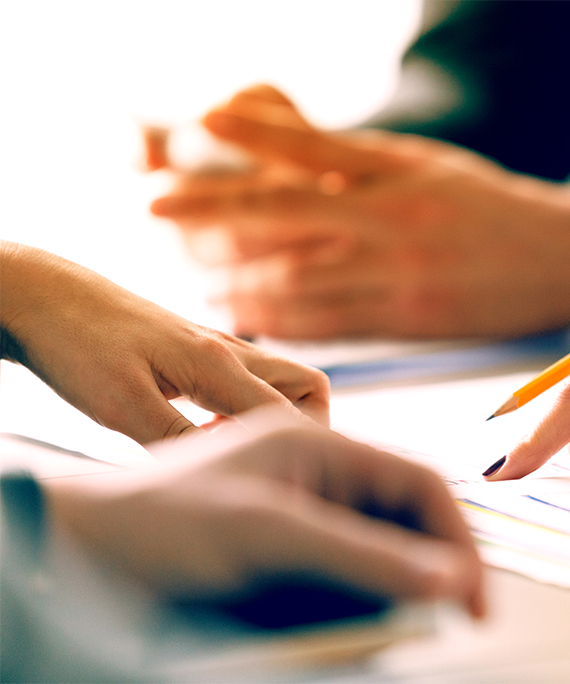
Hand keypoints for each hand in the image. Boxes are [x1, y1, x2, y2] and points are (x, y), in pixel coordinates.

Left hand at [0, 241, 329, 442]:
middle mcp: (229, 351)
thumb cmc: (76, 344)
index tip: (284, 489)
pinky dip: (245, 411)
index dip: (300, 454)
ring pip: (282, 382)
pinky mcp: (201, 351)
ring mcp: (218, 348)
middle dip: (308, 431)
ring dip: (273, 420)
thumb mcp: (120, 407)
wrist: (45, 296)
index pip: (288, 414)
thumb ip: (178, 440)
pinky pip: (250, 382)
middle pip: (309, 389)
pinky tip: (204, 432)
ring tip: (228, 451)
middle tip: (264, 465)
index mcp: (216, 364)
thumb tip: (222, 474)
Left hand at [45, 419, 484, 616]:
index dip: (457, 538)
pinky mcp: (283, 560)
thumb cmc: (155, 520)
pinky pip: (340, 586)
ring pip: (376, 561)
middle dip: (426, 572)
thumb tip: (450, 578)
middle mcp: (318, 478)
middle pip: (404, 524)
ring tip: (384, 634)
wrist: (74, 552)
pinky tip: (341, 632)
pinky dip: (352, 613)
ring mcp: (300, 519)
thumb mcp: (267, 534)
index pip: (418, 484)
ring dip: (389, 599)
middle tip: (440, 624)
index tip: (475, 597)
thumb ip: (362, 555)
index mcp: (321, 445)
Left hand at [149, 85, 569, 338]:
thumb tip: (263, 139)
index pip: (308, 153)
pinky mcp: (411, 318)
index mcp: (400, 170)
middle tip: (153, 208)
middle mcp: (396, 217)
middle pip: (287, 211)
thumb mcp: (423, 164)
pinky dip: (282, 319)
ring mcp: (403, 271)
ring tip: (195, 279)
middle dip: (212, 210)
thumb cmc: (488, 206)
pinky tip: (247, 315)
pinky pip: (331, 321)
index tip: (190, 138)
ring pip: (300, 274)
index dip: (246, 142)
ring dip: (238, 276)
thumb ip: (347, 158)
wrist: (561, 258)